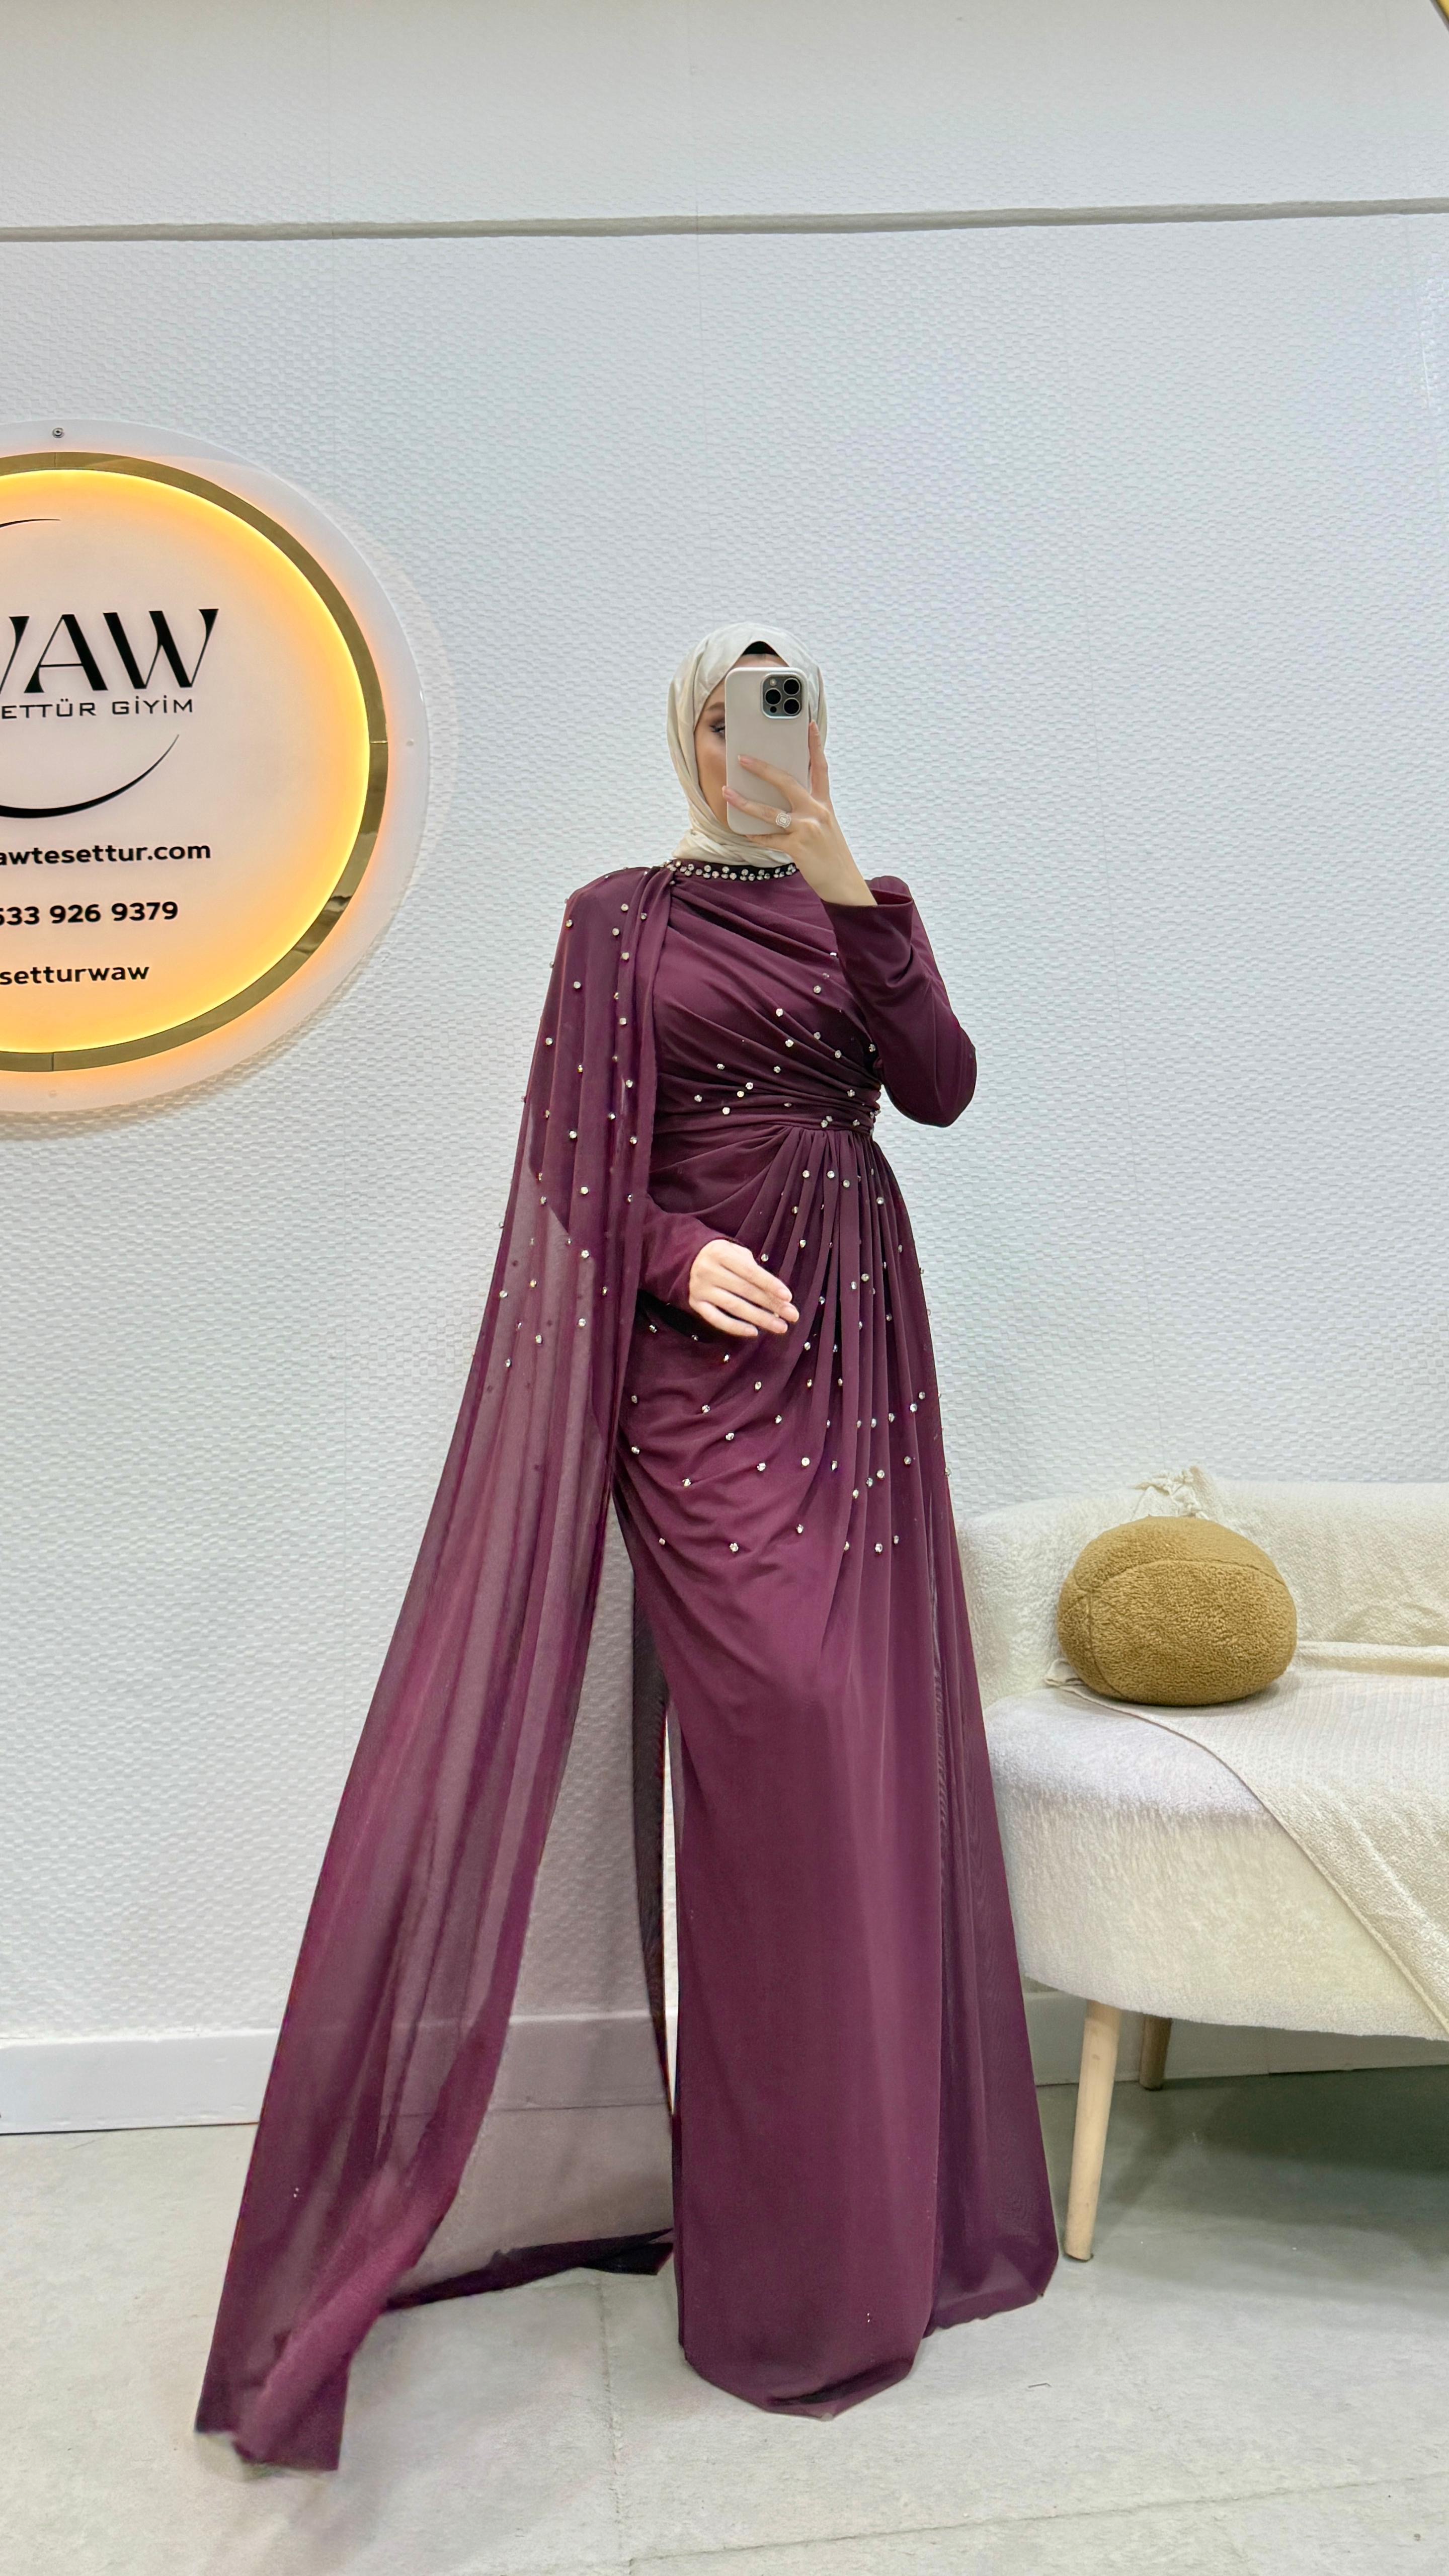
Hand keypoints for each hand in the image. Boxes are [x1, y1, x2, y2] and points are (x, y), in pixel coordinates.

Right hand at [687, 1238, 798, 1338]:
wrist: (688, 1259)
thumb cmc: (722, 1256)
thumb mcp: (735, 1252)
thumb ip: (753, 1268)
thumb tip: (776, 1294)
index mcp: (720, 1253)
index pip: (750, 1272)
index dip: (770, 1284)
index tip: (788, 1297)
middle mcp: (707, 1270)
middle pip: (745, 1290)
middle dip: (771, 1304)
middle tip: (792, 1315)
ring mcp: (699, 1288)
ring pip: (734, 1307)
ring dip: (760, 1318)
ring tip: (780, 1327)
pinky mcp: (694, 1303)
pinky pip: (716, 1319)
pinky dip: (735, 1327)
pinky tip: (754, 1332)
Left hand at [721, 721, 875, 906]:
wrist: (844, 883)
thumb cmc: (832, 855)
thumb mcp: (826, 827)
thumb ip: (809, 811)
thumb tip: (785, 802)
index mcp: (824, 804)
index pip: (820, 768)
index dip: (815, 745)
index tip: (808, 725)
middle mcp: (816, 811)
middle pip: (787, 782)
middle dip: (762, 769)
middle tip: (743, 759)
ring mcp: (806, 828)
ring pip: (770, 812)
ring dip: (745, 802)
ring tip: (727, 793)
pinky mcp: (797, 847)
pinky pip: (769, 838)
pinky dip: (754, 836)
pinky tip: (743, 832)